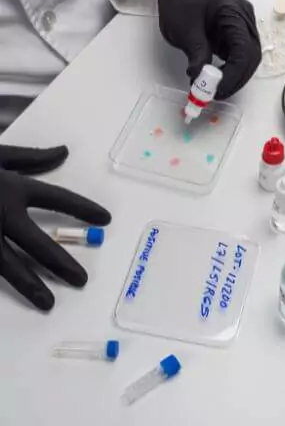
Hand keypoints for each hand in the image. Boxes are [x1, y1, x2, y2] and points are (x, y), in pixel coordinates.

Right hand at [0, 145, 110, 310]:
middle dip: (61, 262)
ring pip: (7, 264)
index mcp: (11, 186)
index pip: (58, 199)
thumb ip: (29, 157)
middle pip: (37, 242)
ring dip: (30, 284)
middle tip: (82, 280)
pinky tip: (13, 296)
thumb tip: (64, 152)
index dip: (83, 209)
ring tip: (49, 303)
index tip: (105, 219)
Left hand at [158, 0, 261, 98]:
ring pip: (249, 60)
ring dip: (234, 78)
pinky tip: (218, 81)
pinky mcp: (239, 36)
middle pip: (251, 56)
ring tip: (214, 90)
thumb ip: (196, 54)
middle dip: (236, 79)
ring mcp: (244, 27)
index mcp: (233, 10)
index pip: (243, 48)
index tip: (218, 89)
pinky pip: (241, 58)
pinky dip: (231, 72)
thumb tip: (200, 81)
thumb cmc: (180, 3)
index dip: (234, 73)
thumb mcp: (184, 30)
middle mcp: (245, 19)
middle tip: (216, 94)